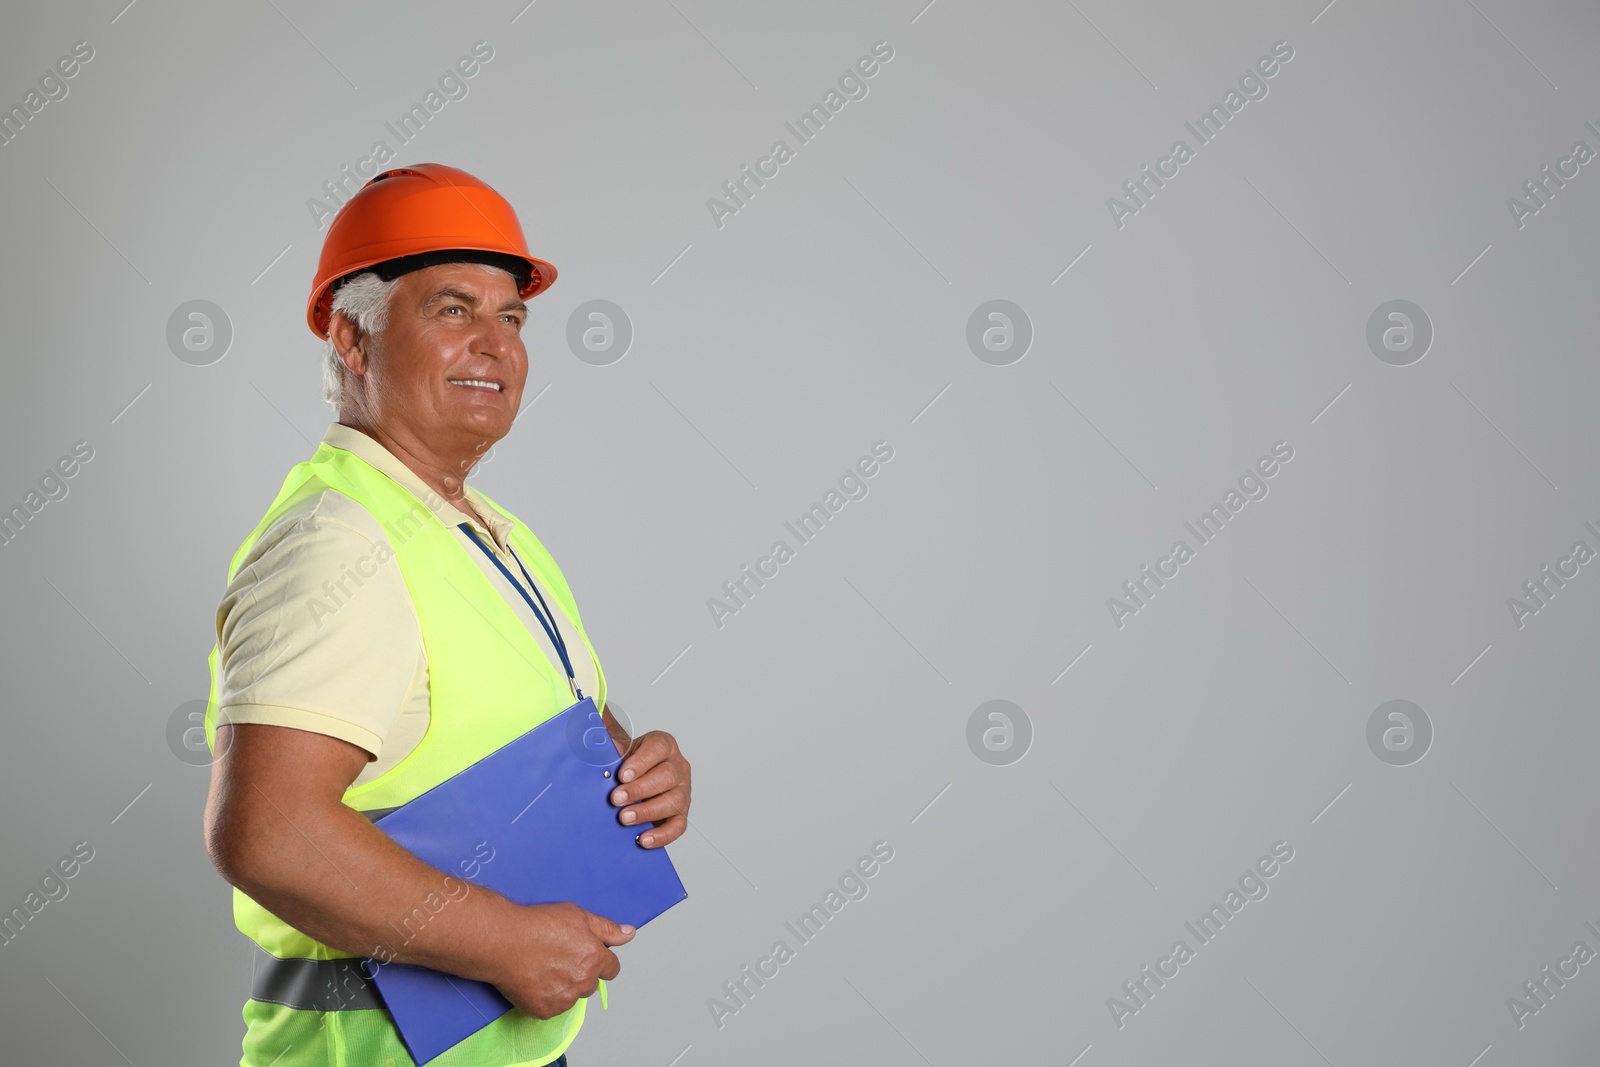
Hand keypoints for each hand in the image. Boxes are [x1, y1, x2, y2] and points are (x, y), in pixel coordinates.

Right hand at [489, 902, 634, 1018]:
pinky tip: (535, 979)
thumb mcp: (578, 916)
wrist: (503, 941)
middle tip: (559, 957)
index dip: (600, 960)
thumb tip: (629, 934)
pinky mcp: (544, 1011)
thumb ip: (607, 929)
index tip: (586, 954)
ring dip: (564, 986)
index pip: (612, 969)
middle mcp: (583, 982)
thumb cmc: (538, 925)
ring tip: (544, 966)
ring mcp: (564, 999)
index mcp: (595, 959)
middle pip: (591, 983)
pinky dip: (546, 996)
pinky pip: (553, 1007)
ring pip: (572, 996)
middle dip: (581, 972)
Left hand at [609, 730, 690, 847]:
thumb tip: (600, 751)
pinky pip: (678, 826)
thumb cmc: (629, 765)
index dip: (641, 762)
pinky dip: (661, 835)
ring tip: (625, 818)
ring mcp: (683, 791)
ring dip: (647, 811)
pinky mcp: (681, 813)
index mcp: (664, 745)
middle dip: (639, 790)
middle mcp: (678, 766)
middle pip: (667, 776)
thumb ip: (612, 750)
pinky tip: (643, 839)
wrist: (635, 780)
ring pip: (674, 801)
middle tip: (616, 799)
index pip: (658, 748)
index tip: (622, 775)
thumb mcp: (620, 751)